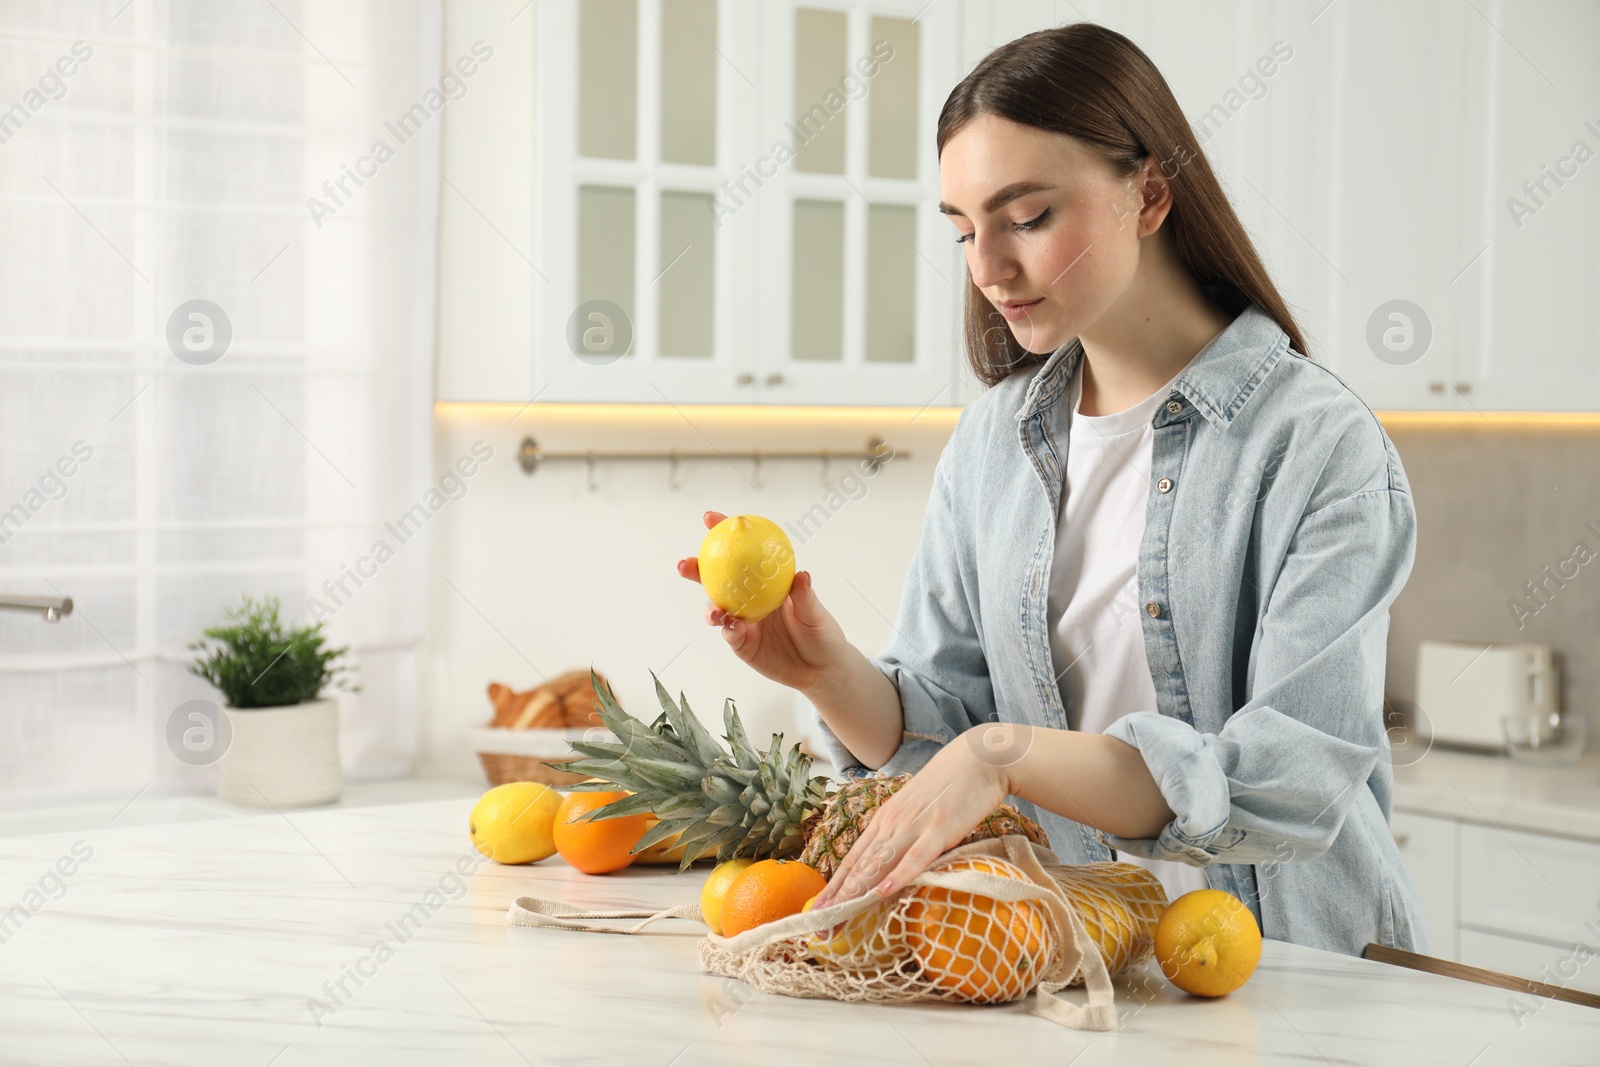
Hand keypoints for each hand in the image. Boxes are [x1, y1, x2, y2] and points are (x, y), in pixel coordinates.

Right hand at [676, 510, 846, 692]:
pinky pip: (730, 633)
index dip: (724, 533)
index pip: (743, 553)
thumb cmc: (821, 633)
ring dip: (710, 606)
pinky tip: (731, 626)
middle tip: (685, 563)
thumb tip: (802, 575)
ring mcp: (743, 620)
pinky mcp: (742, 644)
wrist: (820, 669)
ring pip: (717, 608)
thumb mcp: (816, 613)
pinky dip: (728, 628)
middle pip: (717, 579)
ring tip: (714, 609)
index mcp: (765, 580)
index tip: (711, 518)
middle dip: (697, 569)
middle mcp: (749, 597)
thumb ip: (805, 597)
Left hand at [809, 726, 1009, 907]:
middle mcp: (893, 822)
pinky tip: (884, 890)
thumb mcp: (918, 812)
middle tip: (820, 925)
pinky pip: (917, 855)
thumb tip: (895, 863)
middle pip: (859, 865)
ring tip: (837, 914)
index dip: (835, 887)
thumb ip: (905, 836)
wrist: (980, 757)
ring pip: (880, 862)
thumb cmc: (951, 787)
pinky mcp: (940, 828)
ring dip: (857, 891)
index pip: (853, 858)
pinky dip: (900, 874)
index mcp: (886, 819)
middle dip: (838, 897)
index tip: (819, 910)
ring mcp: (915, 825)